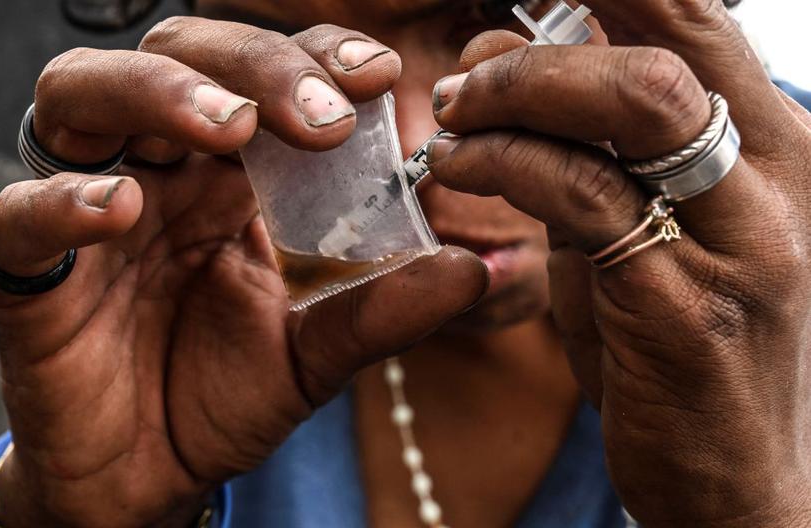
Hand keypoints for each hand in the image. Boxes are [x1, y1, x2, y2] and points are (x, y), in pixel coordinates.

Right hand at [0, 18, 486, 527]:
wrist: (149, 480)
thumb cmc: (223, 398)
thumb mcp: (313, 355)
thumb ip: (380, 311)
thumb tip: (472, 270)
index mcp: (227, 176)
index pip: (261, 74)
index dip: (312, 55)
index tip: (377, 74)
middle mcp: (157, 171)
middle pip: (176, 57)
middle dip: (249, 65)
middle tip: (315, 114)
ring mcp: (88, 214)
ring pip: (80, 96)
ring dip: (156, 94)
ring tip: (225, 128)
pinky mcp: (31, 276)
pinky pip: (21, 215)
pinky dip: (64, 200)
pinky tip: (119, 206)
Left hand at [427, 3, 810, 525]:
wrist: (731, 475)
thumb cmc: (671, 342)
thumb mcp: (641, 230)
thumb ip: (585, 153)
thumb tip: (499, 66)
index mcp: (772, 145)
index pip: (696, 17)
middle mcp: (777, 176)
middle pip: (666, 45)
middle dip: (544, 43)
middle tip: (465, 77)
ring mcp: (744, 241)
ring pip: (634, 103)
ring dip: (519, 94)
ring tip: (452, 120)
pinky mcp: (687, 307)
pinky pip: (585, 196)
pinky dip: (505, 164)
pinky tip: (458, 170)